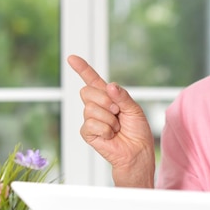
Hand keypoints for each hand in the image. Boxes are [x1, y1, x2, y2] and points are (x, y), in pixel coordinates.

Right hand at [67, 55, 154, 186]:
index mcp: (108, 97)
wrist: (137, 151)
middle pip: (87, 91)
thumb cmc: (137, 131)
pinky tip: (111, 135)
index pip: (92, 80)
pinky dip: (105, 129)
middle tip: (117, 112)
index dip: (82, 69)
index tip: (72, 58)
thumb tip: (109, 86)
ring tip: (117, 126)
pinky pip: (91, 123)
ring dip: (109, 118)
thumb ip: (122, 97)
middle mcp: (97, 106)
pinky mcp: (87, 132)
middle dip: (105, 100)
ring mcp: (90, 119)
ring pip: (90, 108)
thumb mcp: (134, 109)